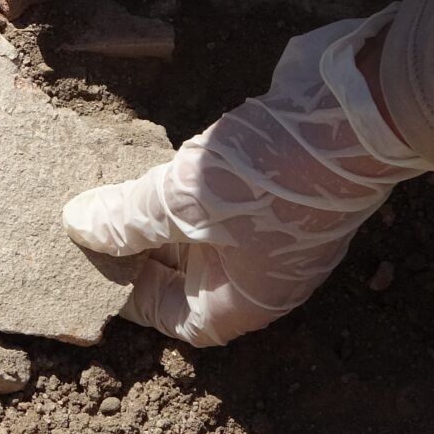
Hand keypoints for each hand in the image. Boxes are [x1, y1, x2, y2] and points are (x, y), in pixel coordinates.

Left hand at [62, 12, 433, 345]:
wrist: (355, 111)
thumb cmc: (268, 177)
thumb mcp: (179, 202)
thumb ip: (125, 219)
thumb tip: (78, 228)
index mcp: (248, 299)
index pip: (181, 322)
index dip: (134, 302)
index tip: (92, 268)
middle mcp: (265, 271)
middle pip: (190, 276)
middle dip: (140, 251)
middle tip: (88, 222)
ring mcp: (277, 223)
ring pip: (205, 230)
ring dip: (160, 212)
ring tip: (109, 189)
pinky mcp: (281, 178)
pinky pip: (222, 193)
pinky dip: (187, 182)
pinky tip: (153, 158)